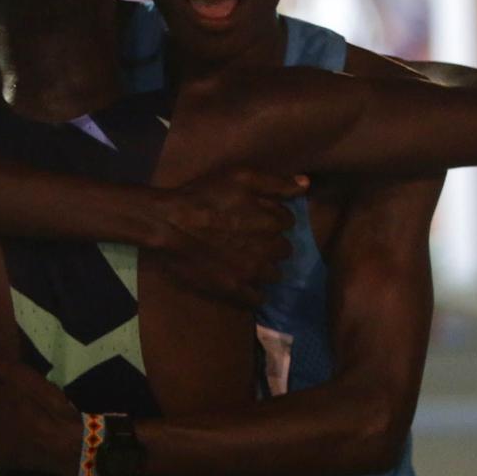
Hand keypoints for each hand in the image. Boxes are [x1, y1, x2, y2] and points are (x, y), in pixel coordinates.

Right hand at [150, 170, 305, 308]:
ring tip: (247, 259)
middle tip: (252, 238)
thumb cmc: (204, 196)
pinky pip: (257, 298)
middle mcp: (267, 250)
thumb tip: (306, 185)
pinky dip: (255, 291)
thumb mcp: (240, 178)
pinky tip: (244, 281)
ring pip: (274, 274)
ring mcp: (251, 273)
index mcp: (271, 222)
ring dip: (265, 266)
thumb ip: (276, 183)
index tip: (259, 216)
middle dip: (272, 243)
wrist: (170, 225)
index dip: (274, 217)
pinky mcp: (233, 289)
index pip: (288, 222)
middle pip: (284, 250)